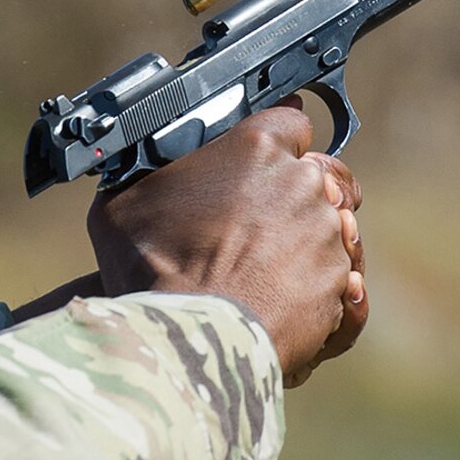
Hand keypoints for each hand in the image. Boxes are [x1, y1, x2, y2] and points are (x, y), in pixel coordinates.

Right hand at [85, 102, 366, 386]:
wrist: (189, 338)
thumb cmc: (151, 267)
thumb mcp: (122, 202)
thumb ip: (149, 172)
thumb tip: (142, 164)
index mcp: (256, 148)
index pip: (290, 121)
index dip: (277, 142)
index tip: (261, 160)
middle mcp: (303, 182)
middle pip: (317, 174)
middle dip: (293, 194)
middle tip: (254, 223)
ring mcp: (327, 234)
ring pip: (330, 227)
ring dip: (303, 242)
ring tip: (260, 270)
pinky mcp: (337, 283)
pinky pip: (336, 277)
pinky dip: (314, 287)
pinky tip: (280, 298)